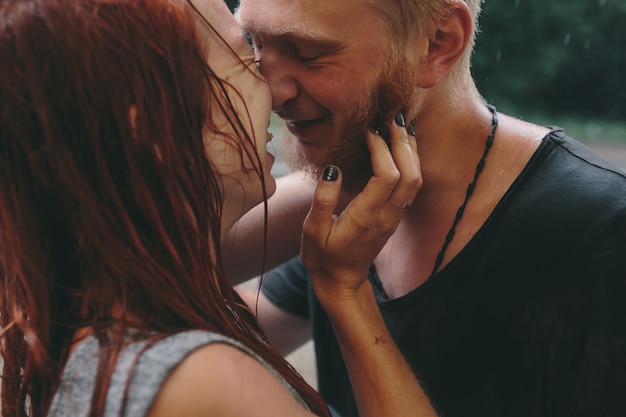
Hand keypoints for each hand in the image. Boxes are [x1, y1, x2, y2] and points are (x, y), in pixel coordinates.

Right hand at [300, 117, 420, 302]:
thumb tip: (334, 169)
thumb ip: (323, 199)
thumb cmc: (322, 256)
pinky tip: (401, 146)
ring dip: (411, 150)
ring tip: (400, 126)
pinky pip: (412, 185)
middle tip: (391, 118)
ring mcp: (395, 216)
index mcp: (366, 217)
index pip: (386, 176)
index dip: (382, 149)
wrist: (342, 280)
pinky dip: (411, 161)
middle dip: (403, 143)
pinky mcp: (395, 215)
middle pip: (411, 174)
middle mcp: (387, 216)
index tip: (368, 131)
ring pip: (417, 179)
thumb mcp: (312, 230)